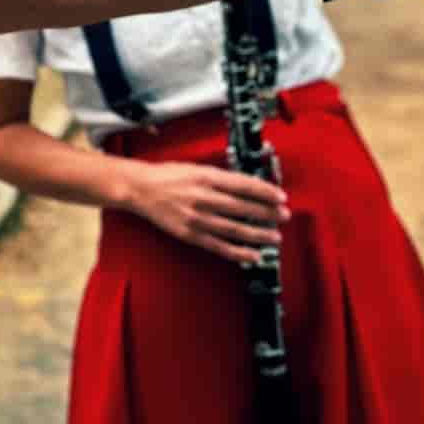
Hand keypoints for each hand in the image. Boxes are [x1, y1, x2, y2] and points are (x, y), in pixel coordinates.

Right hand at [123, 159, 291, 264]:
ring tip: (274, 237)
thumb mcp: (197, 168)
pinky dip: (237, 252)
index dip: (265, 192)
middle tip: (283, 216)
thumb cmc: (167, 176)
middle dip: (267, 213)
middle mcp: (203, 197)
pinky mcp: (190, 234)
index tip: (280, 197)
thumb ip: (221, 178)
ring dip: (257, 234)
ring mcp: (197, 218)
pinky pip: (218, 246)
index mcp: (206, 177)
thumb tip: (248, 187)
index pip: (244, 185)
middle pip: (243, 207)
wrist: (140, 189)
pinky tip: (252, 255)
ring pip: (234, 229)